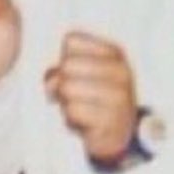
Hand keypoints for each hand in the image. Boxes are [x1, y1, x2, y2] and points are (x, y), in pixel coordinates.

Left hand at [44, 31, 137, 163]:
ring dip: (65, 103)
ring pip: (67, 88)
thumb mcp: (77, 76)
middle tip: (74, 96)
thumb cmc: (92, 100)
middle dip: (61, 83)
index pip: (71, 40)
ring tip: (81, 110)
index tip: (75, 74)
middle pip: (67, 64)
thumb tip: (53, 82)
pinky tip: (85, 123)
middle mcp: (121, 71)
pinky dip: (70, 120)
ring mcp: (119, 97)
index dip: (63, 58)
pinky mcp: (110, 120)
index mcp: (114, 53)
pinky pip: (72, 112)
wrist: (117, 134)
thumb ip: (57, 70)